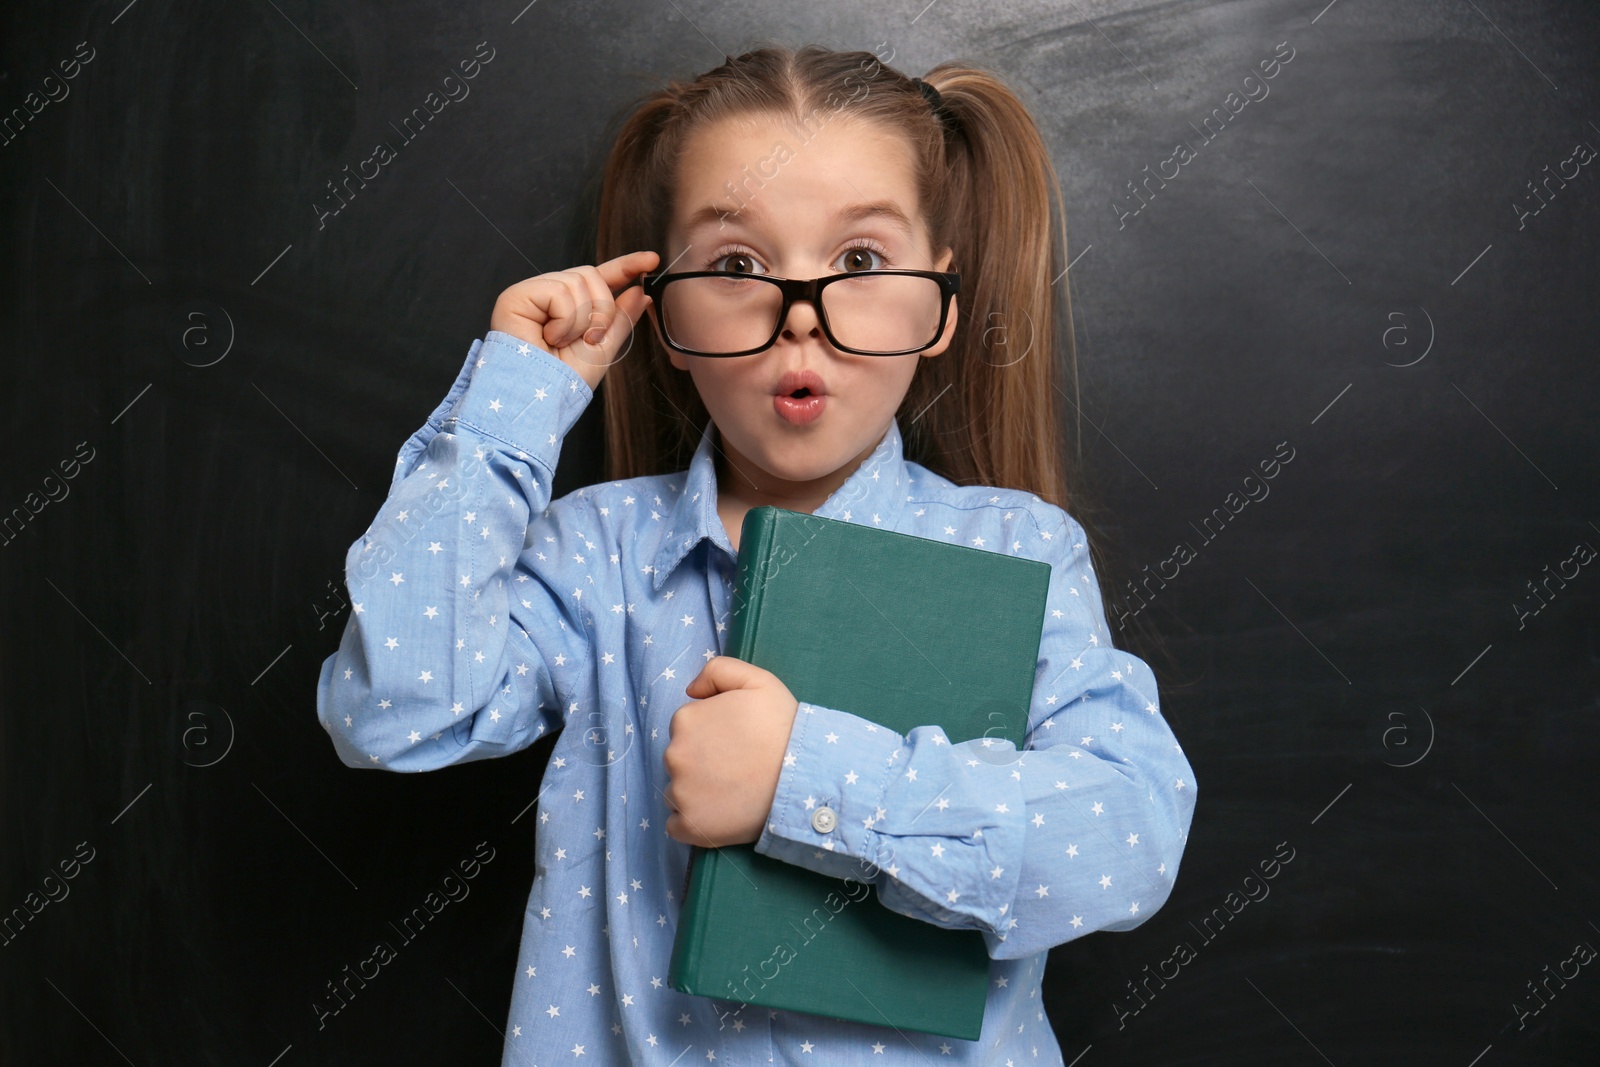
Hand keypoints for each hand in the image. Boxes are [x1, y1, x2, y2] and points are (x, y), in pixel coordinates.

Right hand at [488, 249, 658, 391]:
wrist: (541, 400)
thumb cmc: (565, 381)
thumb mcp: (604, 348)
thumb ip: (620, 318)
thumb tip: (640, 292)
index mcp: (568, 307)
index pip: (599, 278)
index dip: (626, 267)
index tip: (653, 259)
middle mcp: (549, 295)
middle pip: (590, 275)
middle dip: (601, 311)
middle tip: (589, 338)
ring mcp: (531, 293)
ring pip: (577, 281)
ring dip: (580, 320)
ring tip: (562, 342)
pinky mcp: (516, 296)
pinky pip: (558, 291)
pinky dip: (564, 320)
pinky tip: (549, 337)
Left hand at [663, 657, 799, 847]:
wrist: (805, 777)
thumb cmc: (783, 727)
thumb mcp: (758, 681)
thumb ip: (718, 670)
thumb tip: (692, 690)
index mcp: (685, 720)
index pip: (687, 727)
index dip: (712, 734)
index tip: (736, 743)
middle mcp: (674, 756)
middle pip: (681, 759)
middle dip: (702, 762)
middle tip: (738, 766)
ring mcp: (681, 794)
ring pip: (679, 791)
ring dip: (698, 792)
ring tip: (734, 791)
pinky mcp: (690, 826)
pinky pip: (678, 826)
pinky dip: (694, 821)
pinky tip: (720, 814)